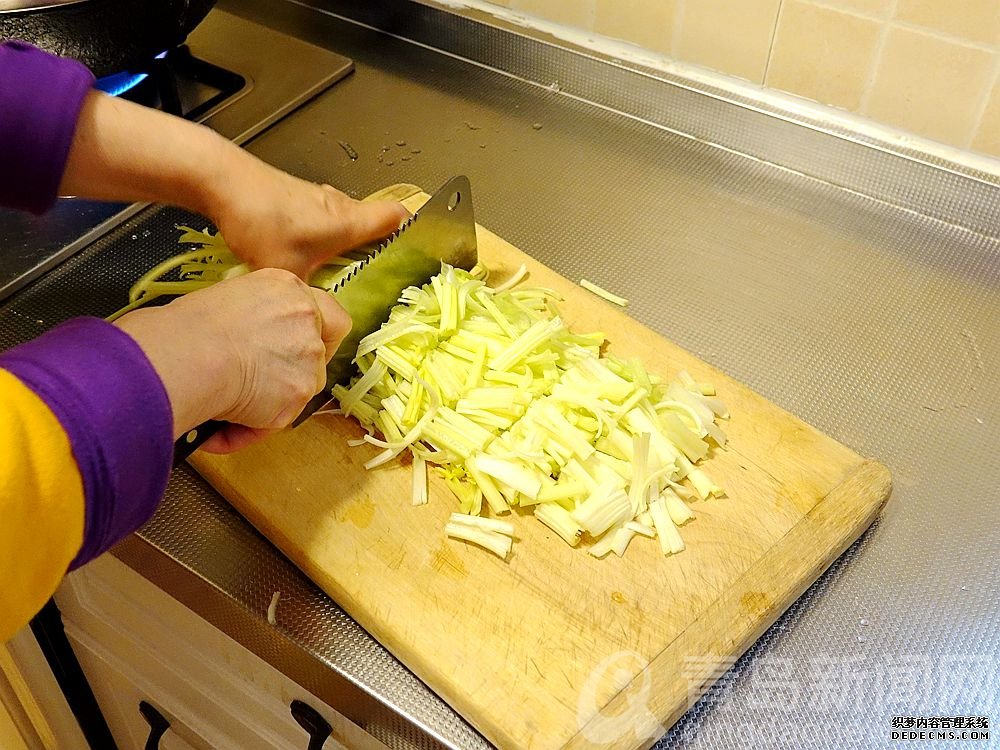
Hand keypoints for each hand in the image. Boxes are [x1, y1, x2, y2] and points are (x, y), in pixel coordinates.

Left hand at [61, 91, 407, 278]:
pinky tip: (308, 255)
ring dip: (349, 241)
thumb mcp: (285, 271)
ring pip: (348, 220)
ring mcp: (318, 198)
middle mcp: (340, 206)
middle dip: (380, 245)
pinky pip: (325, 218)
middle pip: (375, 221)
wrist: (222, 180)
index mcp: (348, 223)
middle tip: (379, 274)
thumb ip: (305, 295)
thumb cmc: (261, 224)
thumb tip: (314, 315)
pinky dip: (326, 235)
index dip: (414, 231)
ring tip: (342, 269)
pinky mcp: (298, 197)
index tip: (417, 250)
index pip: (397, 217)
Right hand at [115, 268, 349, 452]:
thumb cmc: (188, 326)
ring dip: (269, 401)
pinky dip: (247, 428)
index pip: (330, 315)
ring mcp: (309, 359)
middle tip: (258, 382)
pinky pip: (274, 421)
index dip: (319, 335)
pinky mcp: (299, 394)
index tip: (301, 346)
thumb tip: (248, 340)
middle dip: (291, 372)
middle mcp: (307, 320)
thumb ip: (256, 317)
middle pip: (318, 355)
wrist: (189, 352)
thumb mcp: (228, 299)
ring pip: (299, 389)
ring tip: (224, 407)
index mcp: (289, 290)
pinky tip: (215, 430)